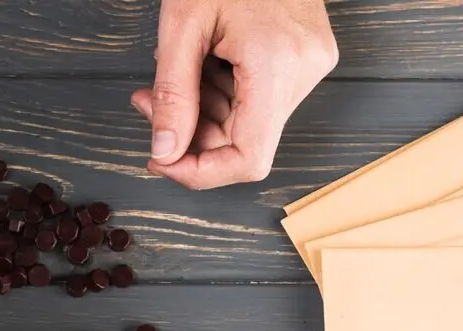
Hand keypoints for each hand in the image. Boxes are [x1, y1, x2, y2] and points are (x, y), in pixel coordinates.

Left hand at [131, 0, 337, 189]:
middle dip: (190, 133)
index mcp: (278, 64)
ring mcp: (312, 64)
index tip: (161, 159)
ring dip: (203, 112)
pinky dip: (223, 94)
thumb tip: (164, 152)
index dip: (201, 173)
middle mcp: (306, 70)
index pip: (249, 159)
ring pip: (250, 123)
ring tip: (171, 75)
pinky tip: (203, 65)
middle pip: (245, 143)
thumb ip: (172, 95)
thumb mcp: (181, 26)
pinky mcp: (307, 56)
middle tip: (149, 101)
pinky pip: (261, 98)